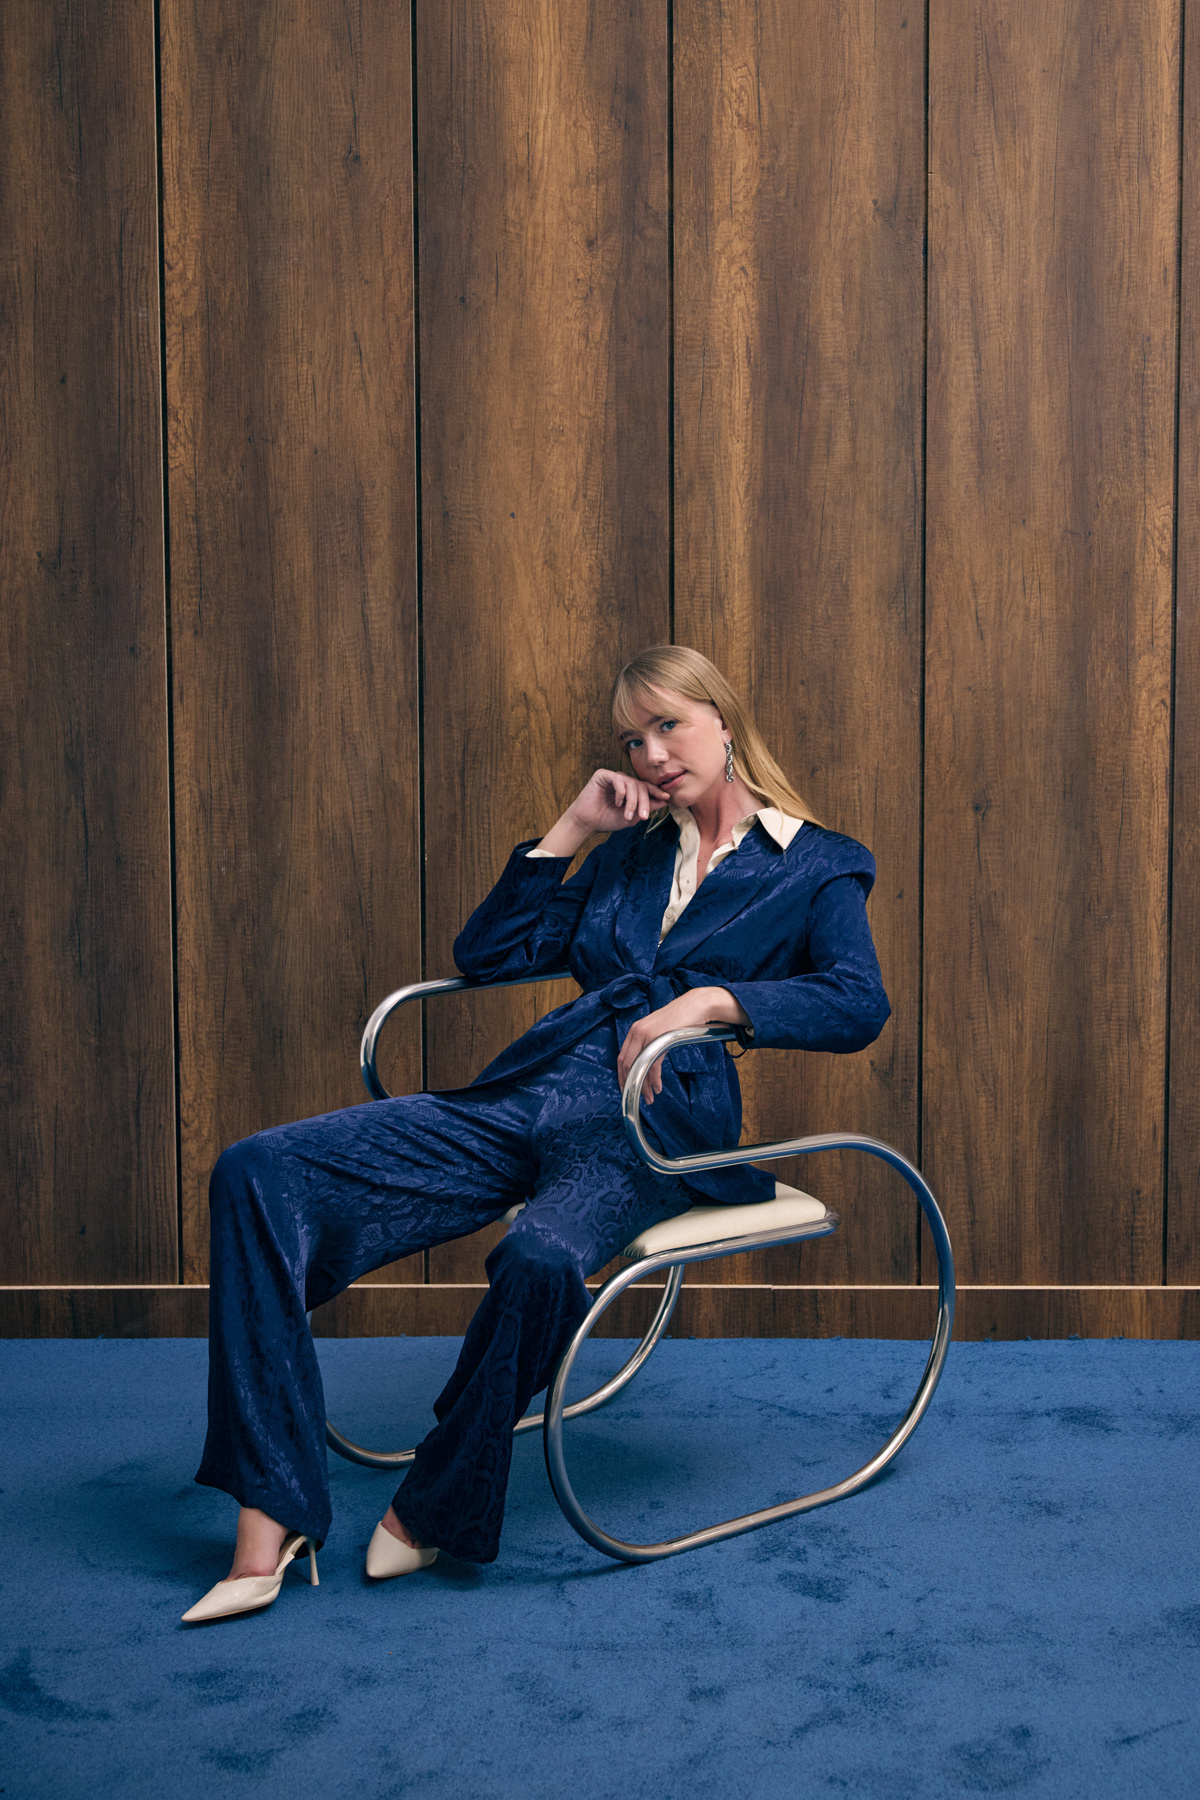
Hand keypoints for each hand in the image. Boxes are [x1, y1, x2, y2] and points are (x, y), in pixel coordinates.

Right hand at [536, 769, 669, 856]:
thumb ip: (647, 808)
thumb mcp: (631, 817)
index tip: (666, 798)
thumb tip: (665, 801)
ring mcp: (613, 777)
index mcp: (630, 790)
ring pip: (631, 783)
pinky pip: (618, 779)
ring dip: (632, 801)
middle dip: (644, 801)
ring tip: (627, 814)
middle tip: (643, 816)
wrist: (587, 823)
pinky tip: (617, 803)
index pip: (646, 787)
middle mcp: (623, 782)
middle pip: (641, 786)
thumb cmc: (607, 820)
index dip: (656, 792)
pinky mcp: (603, 775)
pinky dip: (621, 792)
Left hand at [617, 987, 749, 1104]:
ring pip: (638, 1066)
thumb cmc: (680, 1019)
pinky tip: (657, 1088)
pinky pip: (653, 1065)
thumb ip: (648, 1042)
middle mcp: (637, 1032)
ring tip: (649, 1097)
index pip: (621, 1057)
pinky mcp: (660, 1039)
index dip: (622, 1076)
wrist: (696, 1006)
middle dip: (630, 1084)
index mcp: (635, 1030)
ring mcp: (647, 1035)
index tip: (626, 1088)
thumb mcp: (658, 1030)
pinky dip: (654, 1080)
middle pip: (626, 1064)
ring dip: (643, 1085)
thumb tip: (645, 1062)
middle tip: (636, 1097)